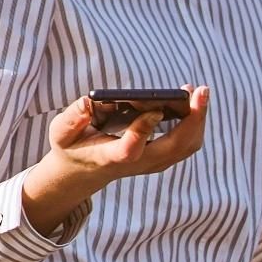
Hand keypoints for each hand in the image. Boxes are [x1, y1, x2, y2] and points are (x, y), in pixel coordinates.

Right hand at [20, 87, 206, 230]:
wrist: (83, 171)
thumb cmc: (72, 146)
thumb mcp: (61, 132)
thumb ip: (72, 118)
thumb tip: (90, 102)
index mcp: (111, 157)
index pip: (131, 149)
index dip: (144, 129)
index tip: (156, 109)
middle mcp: (138, 163)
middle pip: (175, 147)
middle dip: (193, 119)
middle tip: (200, 90)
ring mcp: (154, 162)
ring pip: (187, 145)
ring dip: (197, 118)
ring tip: (197, 91)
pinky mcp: (162, 157)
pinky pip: (187, 142)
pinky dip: (194, 121)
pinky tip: (191, 100)